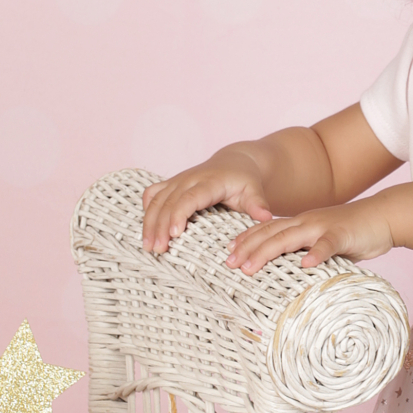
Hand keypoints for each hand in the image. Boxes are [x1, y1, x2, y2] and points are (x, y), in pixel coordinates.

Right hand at [141, 158, 273, 253]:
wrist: (235, 162)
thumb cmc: (245, 181)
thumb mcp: (254, 191)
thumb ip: (258, 204)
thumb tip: (265, 217)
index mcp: (209, 182)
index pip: (190, 197)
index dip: (180, 214)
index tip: (175, 234)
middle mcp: (189, 179)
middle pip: (168, 202)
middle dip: (160, 226)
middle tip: (157, 250)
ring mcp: (177, 180)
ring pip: (156, 200)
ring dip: (150, 223)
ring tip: (148, 246)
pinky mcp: (170, 183)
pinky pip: (152, 194)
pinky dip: (147, 211)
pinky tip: (147, 228)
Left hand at [225, 200, 392, 275]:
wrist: (385, 216)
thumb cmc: (355, 233)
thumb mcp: (326, 244)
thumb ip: (310, 254)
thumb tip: (296, 274)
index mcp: (301, 224)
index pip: (267, 230)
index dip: (247, 240)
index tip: (228, 254)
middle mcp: (307, 222)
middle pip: (271, 234)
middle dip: (248, 249)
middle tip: (229, 265)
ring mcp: (323, 227)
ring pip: (289, 238)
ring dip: (267, 252)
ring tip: (250, 268)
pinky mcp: (342, 234)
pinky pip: (327, 244)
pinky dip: (316, 254)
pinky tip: (305, 264)